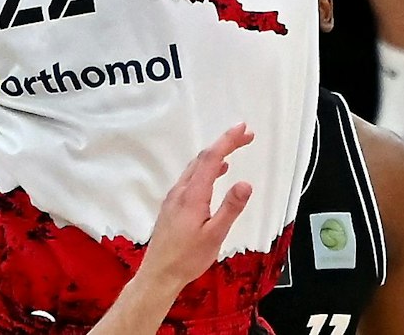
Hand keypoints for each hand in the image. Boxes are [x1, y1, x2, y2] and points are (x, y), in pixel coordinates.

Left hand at [133, 124, 256, 293]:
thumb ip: (230, 208)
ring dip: (215, 156)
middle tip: (245, 136)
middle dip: (224, 143)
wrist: (158, 274)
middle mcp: (181, 191)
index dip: (227, 140)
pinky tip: (215, 175)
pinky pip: (190, 178)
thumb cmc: (187, 258)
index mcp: (192, 195)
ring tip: (233, 151)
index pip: (211, 158)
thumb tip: (245, 183)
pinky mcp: (172, 206)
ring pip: (195, 168)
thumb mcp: (215, 235)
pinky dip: (206, 169)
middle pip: (203, 158)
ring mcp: (174, 198)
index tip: (243, 128)